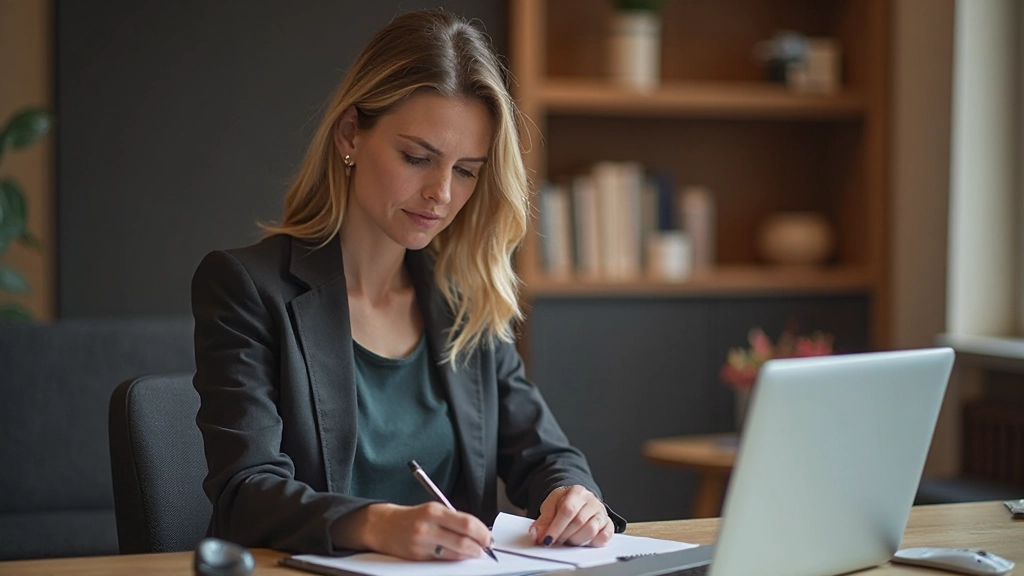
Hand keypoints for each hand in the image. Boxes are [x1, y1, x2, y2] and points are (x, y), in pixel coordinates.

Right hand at [335, 502, 492, 560]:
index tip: (488, 537)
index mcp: (434, 511)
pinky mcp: (417, 557)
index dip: (482, 532)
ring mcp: (422, 544)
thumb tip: (477, 531)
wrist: (383, 526)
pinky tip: (457, 555)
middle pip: (463, 541)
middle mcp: (427, 527)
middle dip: (479, 547)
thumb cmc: (412, 517)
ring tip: (473, 552)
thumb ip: (454, 519)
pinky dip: (453, 559)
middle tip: (484, 548)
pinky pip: (442, 560)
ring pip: (454, 554)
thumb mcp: (432, 510)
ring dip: (468, 555)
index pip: (466, 523)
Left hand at [529, 485, 613, 547]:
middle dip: (564, 535)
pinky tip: (583, 542)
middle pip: (579, 521)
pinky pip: (604, 536)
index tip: (547, 540)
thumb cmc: (564, 504)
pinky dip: (593, 542)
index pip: (567, 510)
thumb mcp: (550, 507)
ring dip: (576, 540)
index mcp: (577, 492)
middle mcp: (592, 500)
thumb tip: (535, 535)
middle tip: (556, 541)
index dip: (556, 528)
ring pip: (591, 530)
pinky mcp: (608, 524)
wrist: (578, 501)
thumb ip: (542, 522)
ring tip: (568, 540)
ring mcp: (601, 512)